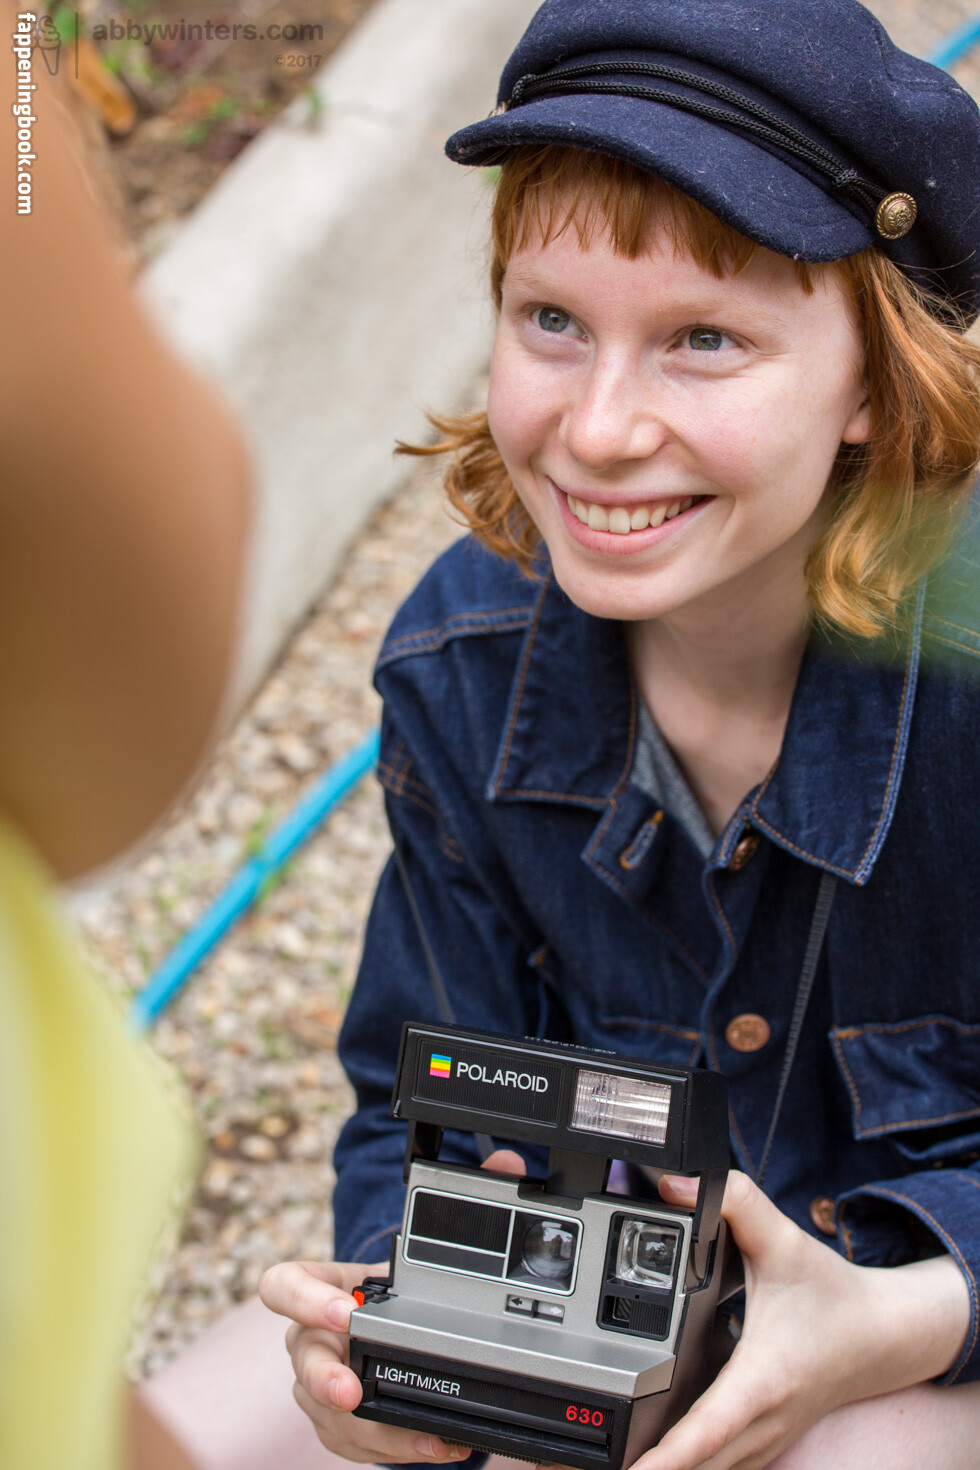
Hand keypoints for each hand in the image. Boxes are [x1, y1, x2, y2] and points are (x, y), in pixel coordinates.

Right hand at [258, 1152, 524, 1463]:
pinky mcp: (339, 1425)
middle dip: (326, 1379)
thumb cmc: (394, 1284)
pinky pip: (357, 1444)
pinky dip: (396, 1450)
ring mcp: (319, 1384)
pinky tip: (437, 1446)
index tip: (344, 1311)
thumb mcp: (418, 1244)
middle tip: (352, 1393)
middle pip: (301, 1359)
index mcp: (321, 1285)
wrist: (387, 1326)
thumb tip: (506, 1162)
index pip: (285, 1284)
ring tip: (421, 1438)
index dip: (305, 1299)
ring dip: (373, 1430)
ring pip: (327, 1412)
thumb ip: (463, 1197)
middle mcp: (310, 1337)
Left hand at [625, 1171, 970, 1469]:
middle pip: (699, 1466)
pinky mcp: (762, 1442)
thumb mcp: (785, 1240)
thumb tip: (675, 1185)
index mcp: (764, 1378)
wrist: (886, 1335)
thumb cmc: (834, 1294)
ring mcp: (765, 1440)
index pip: (710, 1428)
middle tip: (584, 1469)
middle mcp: (764, 1421)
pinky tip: (652, 1463)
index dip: (670, 1455)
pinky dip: (686, 1468)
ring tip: (605, 1468)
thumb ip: (735, 1202)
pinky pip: (719, 1469)